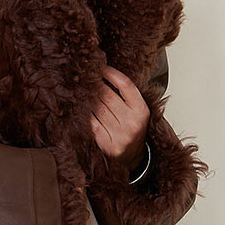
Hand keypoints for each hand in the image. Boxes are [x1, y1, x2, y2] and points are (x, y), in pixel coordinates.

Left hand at [90, 55, 149, 175]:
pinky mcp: (107, 144)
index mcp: (141, 111)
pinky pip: (92, 123)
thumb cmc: (133, 129)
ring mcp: (119, 135)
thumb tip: (105, 74)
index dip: (111, 74)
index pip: (125, 85)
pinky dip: (86, 115)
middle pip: (108, 96)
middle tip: (87, 78)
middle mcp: (132, 123)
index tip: (101, 68)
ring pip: (97, 109)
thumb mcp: (137, 110)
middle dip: (96, 86)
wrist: (133, 157)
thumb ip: (126, 95)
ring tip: (83, 93)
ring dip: (88, 99)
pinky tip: (83, 109)